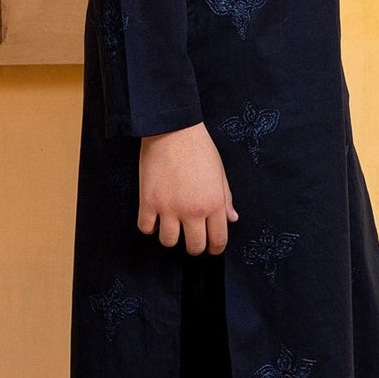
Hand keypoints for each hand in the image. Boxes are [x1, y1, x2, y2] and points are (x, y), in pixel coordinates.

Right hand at [137, 123, 238, 253]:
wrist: (172, 129)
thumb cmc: (198, 147)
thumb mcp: (219, 172)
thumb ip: (226, 199)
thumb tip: (232, 218)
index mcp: (214, 203)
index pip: (218, 240)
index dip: (216, 248)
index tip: (212, 248)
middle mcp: (192, 210)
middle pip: (194, 247)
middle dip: (195, 247)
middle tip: (192, 239)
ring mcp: (169, 207)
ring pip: (168, 242)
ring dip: (171, 237)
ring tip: (171, 226)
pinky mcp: (148, 201)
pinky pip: (146, 228)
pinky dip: (150, 226)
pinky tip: (154, 218)